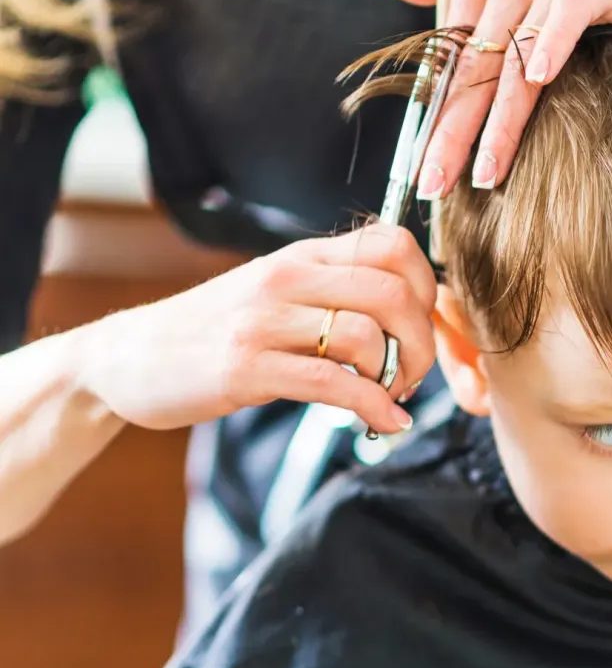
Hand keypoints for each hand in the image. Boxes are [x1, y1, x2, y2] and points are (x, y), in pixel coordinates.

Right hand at [78, 224, 436, 432]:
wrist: (128, 356)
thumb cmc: (215, 328)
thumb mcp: (276, 291)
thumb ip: (333, 290)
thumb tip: (409, 310)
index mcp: (302, 255)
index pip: (392, 244)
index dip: (428, 286)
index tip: (423, 327)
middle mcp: (286, 277)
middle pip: (394, 293)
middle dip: (422, 343)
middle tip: (412, 373)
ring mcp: (264, 321)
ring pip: (366, 337)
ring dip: (396, 378)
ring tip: (387, 398)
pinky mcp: (246, 368)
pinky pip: (333, 385)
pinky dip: (373, 409)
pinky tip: (383, 424)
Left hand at [361, 0, 611, 195]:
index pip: (447, 64)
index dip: (434, 120)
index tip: (422, 171)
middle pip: (472, 70)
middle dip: (452, 134)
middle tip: (436, 186)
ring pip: (515, 56)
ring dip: (500, 119)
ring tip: (487, 172)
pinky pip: (570, 11)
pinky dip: (554, 42)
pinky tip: (541, 80)